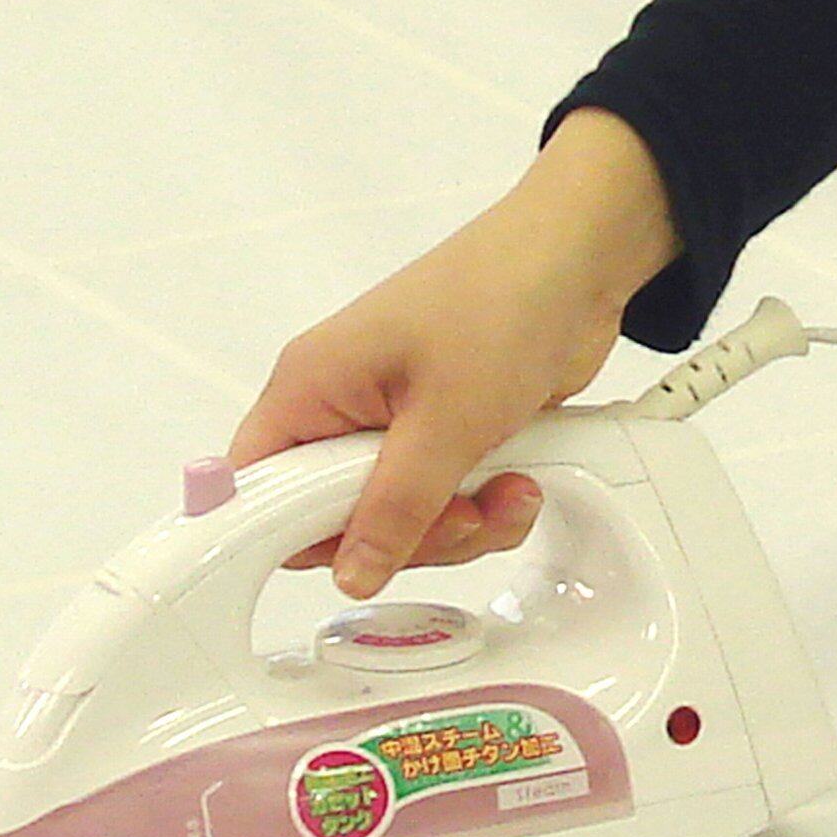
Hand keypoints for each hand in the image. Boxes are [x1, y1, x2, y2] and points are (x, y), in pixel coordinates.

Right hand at [227, 108, 679, 599]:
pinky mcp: (442, 437)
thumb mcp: (445, 423)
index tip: (350, 557)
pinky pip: (444, 506)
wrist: (578, 262)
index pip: (257, 488)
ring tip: (505, 489)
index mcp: (310, 389)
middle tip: (456, 511)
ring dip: (462, 525)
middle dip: (409, 535)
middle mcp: (341, 410)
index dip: (289, 535)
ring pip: (399, 523)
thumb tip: (350, 574)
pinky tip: (519, 481)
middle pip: (337, 521)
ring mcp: (394, 426)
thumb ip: (394, 510)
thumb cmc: (499, 304)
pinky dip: (486, 507)